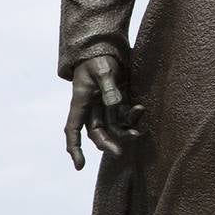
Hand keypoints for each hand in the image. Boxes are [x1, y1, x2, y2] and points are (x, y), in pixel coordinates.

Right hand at [64, 54, 145, 170]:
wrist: (105, 49)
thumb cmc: (98, 58)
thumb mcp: (102, 69)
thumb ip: (108, 87)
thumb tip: (114, 104)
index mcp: (81, 102)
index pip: (73, 129)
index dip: (74, 147)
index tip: (80, 165)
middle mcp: (91, 108)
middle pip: (96, 133)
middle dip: (107, 144)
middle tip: (120, 153)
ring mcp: (104, 106)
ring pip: (112, 127)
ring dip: (124, 132)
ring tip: (137, 133)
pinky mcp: (117, 102)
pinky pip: (124, 116)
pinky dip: (132, 116)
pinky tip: (141, 109)